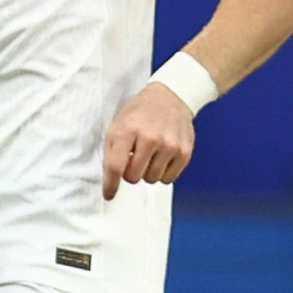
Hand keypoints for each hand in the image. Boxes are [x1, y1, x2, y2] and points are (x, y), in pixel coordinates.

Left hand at [101, 84, 194, 198]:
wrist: (170, 97)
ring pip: (152, 179)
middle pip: (134, 177)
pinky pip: (169, 179)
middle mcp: (150, 137)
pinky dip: (163, 172)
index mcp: (128, 129)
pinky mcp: (184, 151)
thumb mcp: (118, 124)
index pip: (115, 166)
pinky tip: (161, 157)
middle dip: (131, 172)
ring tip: (149, 155)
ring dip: (148, 172)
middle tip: (134, 160)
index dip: (110, 184)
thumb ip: (112, 151)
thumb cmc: (139, 113)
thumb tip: (112, 179)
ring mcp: (169, 145)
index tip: (109, 194)